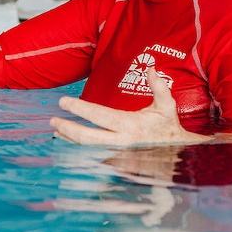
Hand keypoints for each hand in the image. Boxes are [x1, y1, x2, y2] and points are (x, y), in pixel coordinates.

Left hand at [50, 68, 210, 145]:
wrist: (178, 154)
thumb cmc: (168, 128)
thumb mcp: (167, 106)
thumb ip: (158, 87)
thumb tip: (151, 67)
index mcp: (130, 125)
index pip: (98, 115)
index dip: (78, 108)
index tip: (63, 102)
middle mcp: (121, 142)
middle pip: (87, 138)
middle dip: (67, 129)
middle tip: (53, 120)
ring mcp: (118, 156)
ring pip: (87, 150)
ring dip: (70, 142)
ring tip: (57, 132)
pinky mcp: (116, 164)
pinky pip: (94, 157)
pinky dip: (80, 151)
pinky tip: (70, 145)